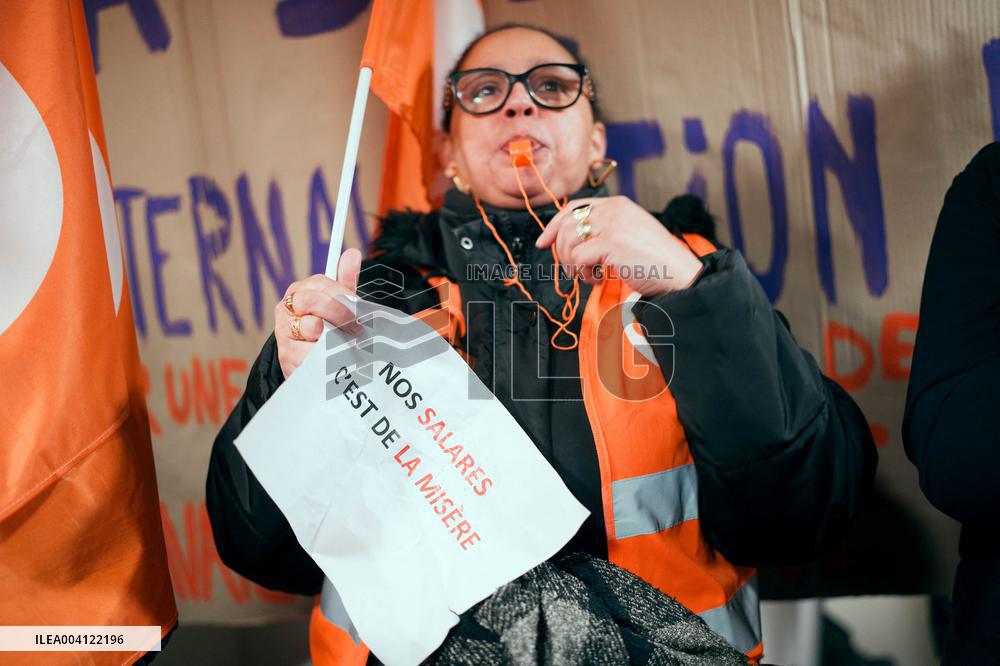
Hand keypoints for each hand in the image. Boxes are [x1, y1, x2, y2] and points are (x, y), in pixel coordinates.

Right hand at [275, 248, 361, 378]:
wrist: (308, 365)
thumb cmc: (326, 329)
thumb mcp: (336, 305)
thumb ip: (344, 282)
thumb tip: (352, 253)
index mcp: (299, 291)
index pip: (320, 283)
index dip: (341, 293)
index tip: (357, 304)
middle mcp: (286, 308)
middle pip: (313, 300)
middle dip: (338, 313)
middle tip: (356, 326)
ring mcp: (284, 331)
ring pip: (314, 326)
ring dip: (335, 336)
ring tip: (343, 342)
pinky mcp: (287, 355)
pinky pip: (314, 352)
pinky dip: (328, 357)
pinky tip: (332, 358)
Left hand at [535, 196, 703, 296]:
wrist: (679, 273)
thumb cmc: (656, 259)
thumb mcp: (630, 233)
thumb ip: (606, 228)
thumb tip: (572, 240)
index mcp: (618, 204)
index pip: (575, 207)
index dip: (555, 225)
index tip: (544, 242)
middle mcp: (613, 209)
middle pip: (566, 224)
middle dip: (561, 250)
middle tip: (569, 269)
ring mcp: (612, 224)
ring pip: (568, 241)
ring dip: (572, 264)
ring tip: (588, 276)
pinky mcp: (610, 243)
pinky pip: (578, 258)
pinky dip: (583, 274)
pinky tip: (598, 280)